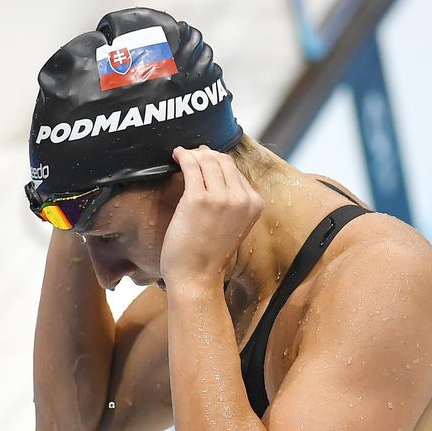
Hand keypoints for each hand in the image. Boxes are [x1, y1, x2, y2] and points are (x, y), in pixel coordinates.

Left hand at [160, 145, 263, 287]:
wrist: (197, 277)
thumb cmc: (209, 255)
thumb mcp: (235, 225)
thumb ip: (233, 202)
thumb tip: (216, 174)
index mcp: (255, 204)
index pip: (236, 171)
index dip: (218, 161)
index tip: (204, 158)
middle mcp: (242, 198)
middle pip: (223, 160)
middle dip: (206, 154)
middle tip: (192, 154)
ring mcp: (221, 198)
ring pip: (208, 160)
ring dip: (193, 153)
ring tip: (182, 154)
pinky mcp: (198, 199)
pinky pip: (191, 166)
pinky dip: (183, 156)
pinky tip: (176, 155)